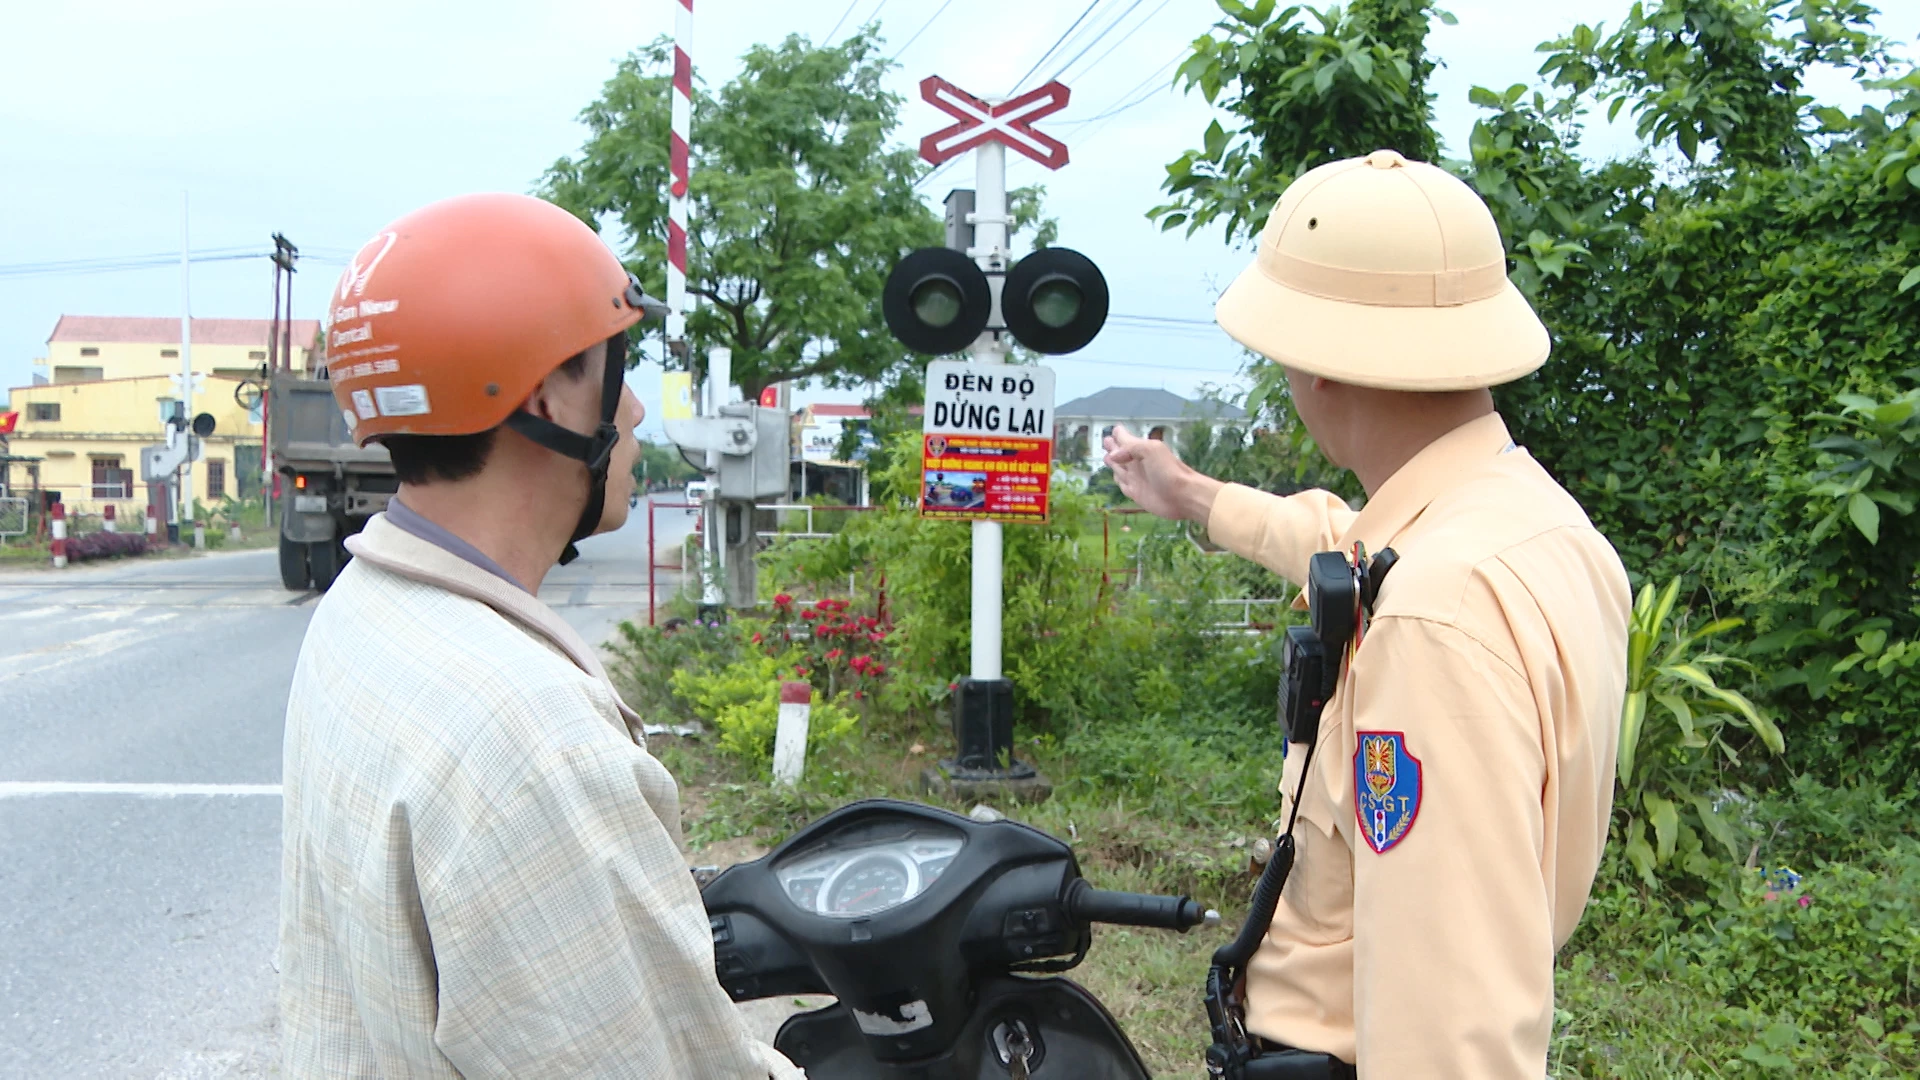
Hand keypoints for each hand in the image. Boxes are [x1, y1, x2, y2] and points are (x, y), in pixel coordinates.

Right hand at [1101, 425, 1224, 523]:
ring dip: (1112, 462)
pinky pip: (1122, 485)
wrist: (1183, 496)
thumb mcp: (1150, 450)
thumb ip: (1130, 448)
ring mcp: (1136, 478)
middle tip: (1106, 441)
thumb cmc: (1168, 471)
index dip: (1118, 434)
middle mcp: (1136, 462)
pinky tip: (1116, 477)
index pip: (1125, 437)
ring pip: (1119, 468)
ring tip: (1107, 457)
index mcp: (1141, 448)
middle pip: (1120, 453)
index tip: (1113, 431)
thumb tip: (1112, 455)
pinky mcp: (1135, 493)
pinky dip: (1118, 480)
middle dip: (1112, 447)